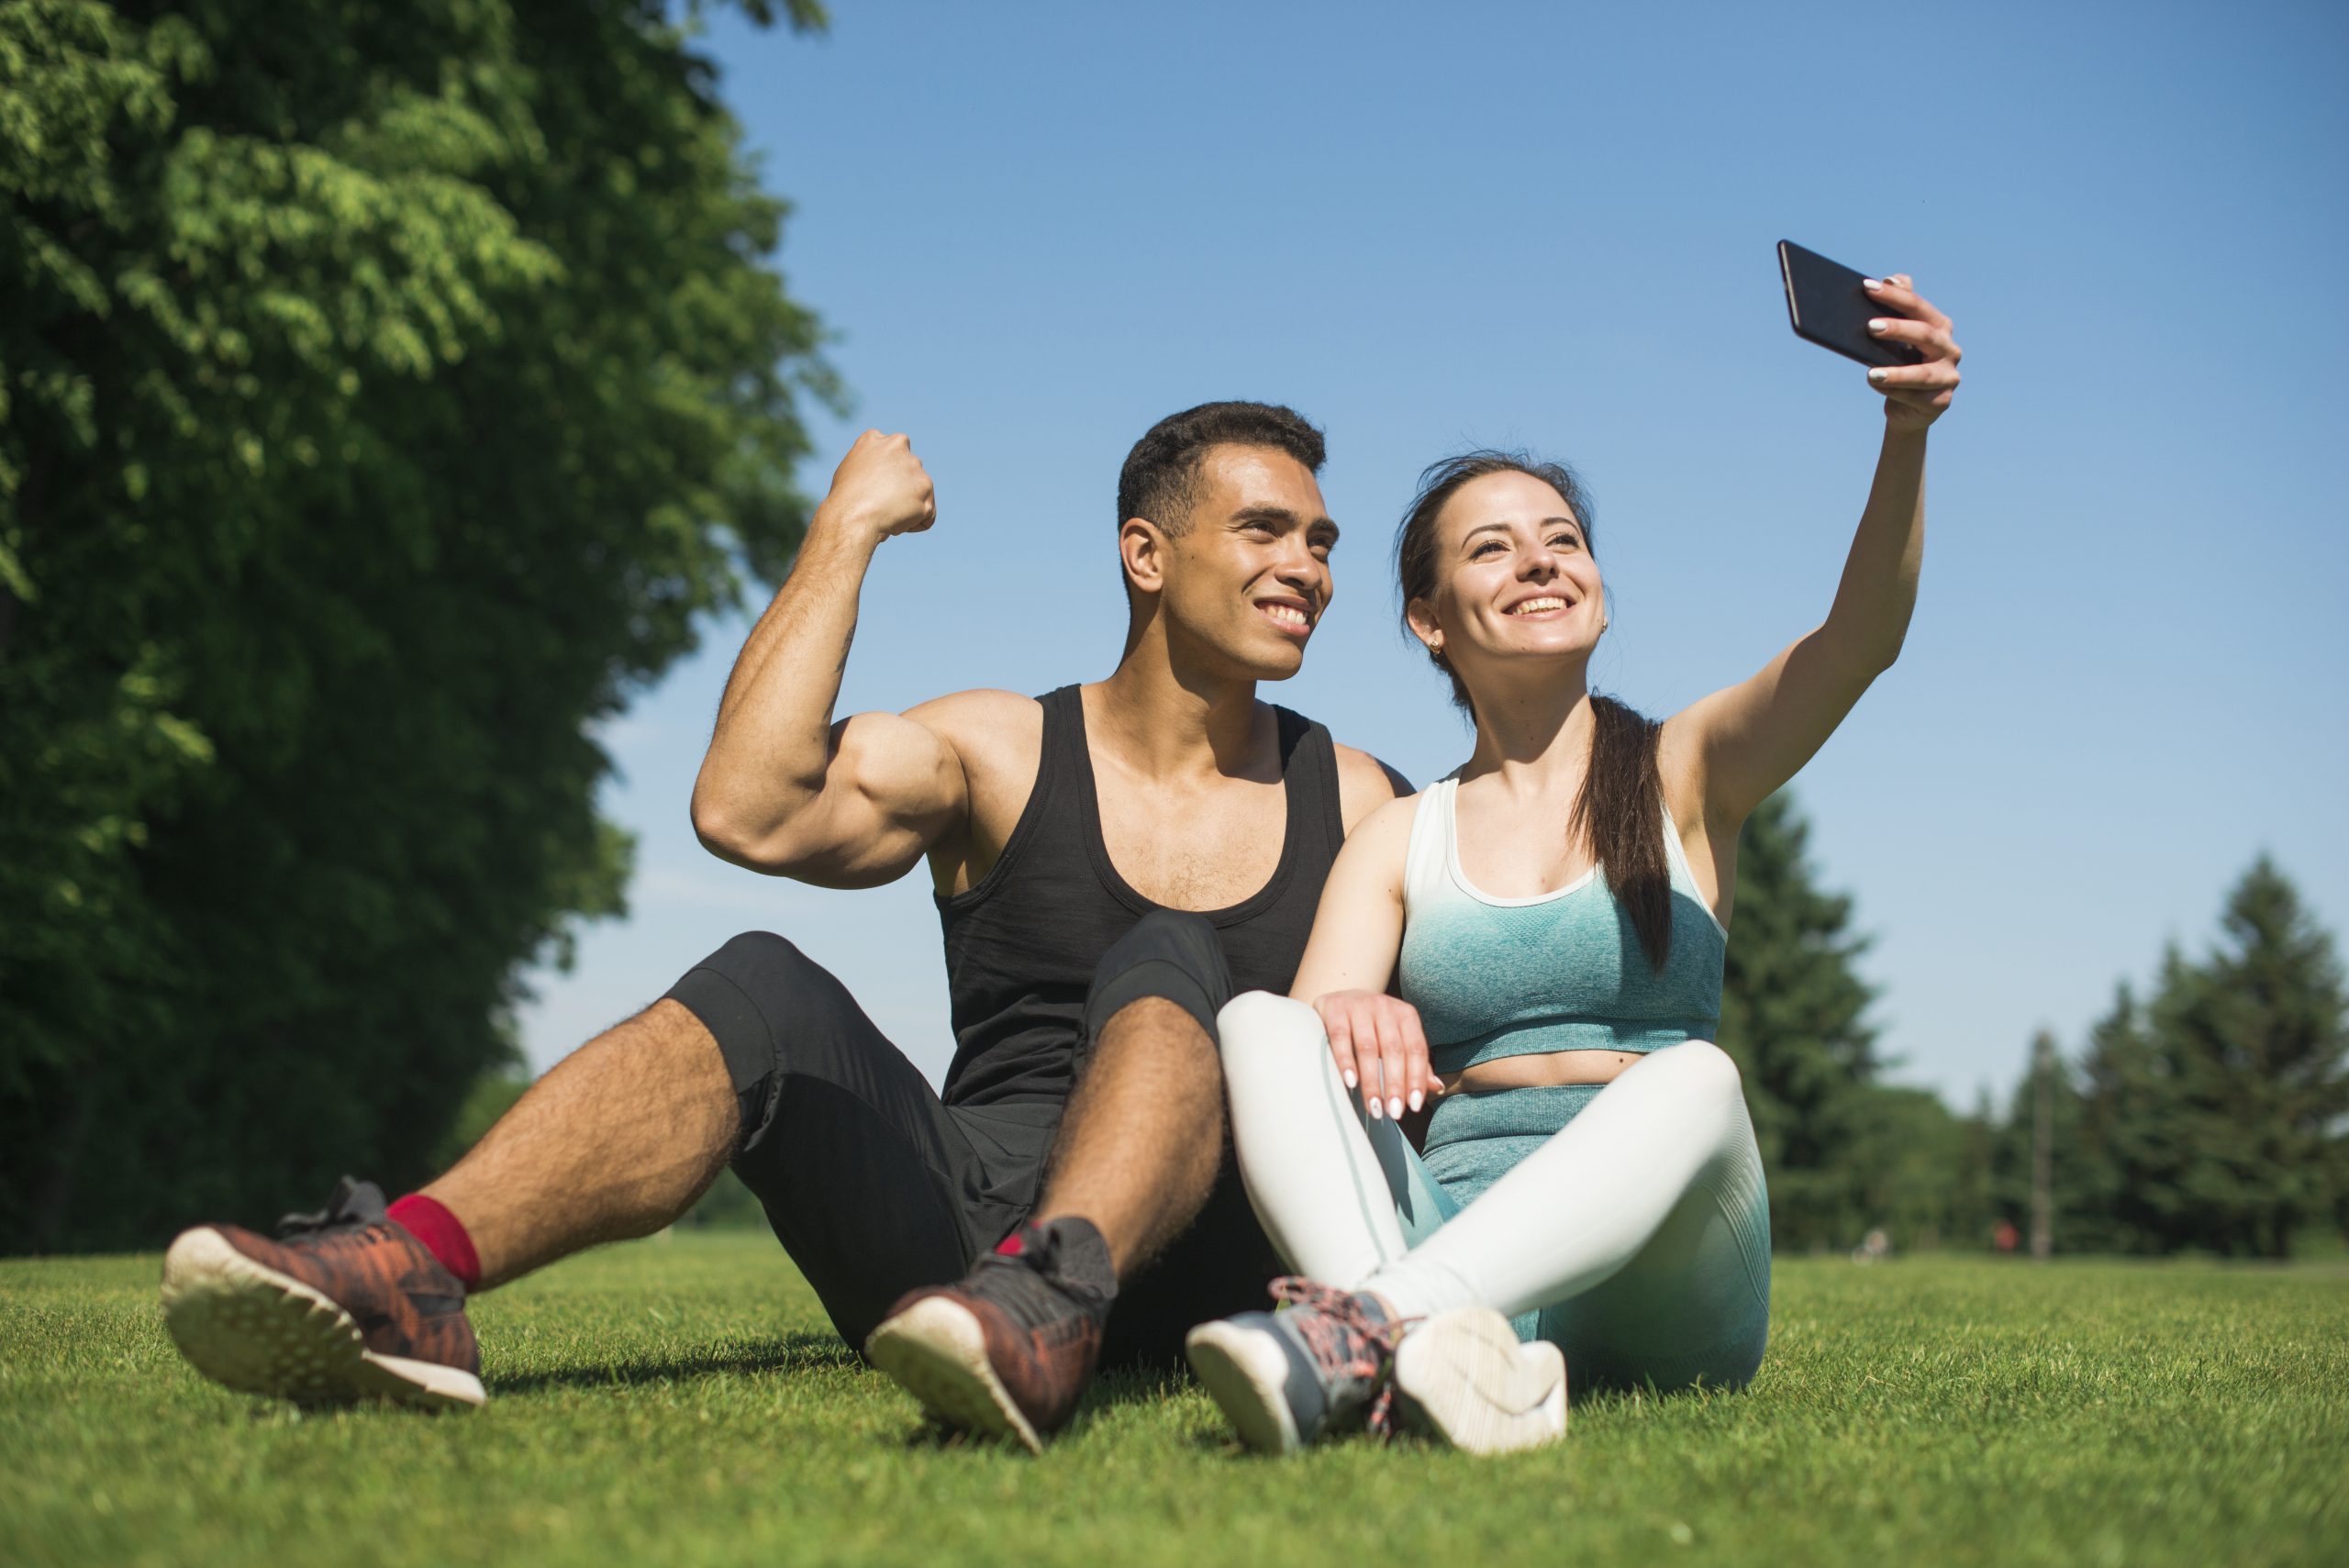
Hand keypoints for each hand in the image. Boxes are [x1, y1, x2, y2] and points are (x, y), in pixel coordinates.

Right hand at [815, 430, 935, 544]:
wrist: (853, 515)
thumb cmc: (845, 498)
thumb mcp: (852, 468)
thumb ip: (871, 464)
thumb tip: (882, 471)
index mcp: (876, 438)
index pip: (892, 455)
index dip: (886, 477)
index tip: (873, 487)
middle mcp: (899, 445)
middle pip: (908, 472)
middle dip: (901, 490)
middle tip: (880, 503)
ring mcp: (915, 465)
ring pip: (919, 493)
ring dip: (908, 507)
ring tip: (886, 513)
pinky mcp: (926, 488)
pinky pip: (927, 514)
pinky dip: (915, 523)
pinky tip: (896, 522)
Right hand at [1313, 990, 1437, 1121]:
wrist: (1338, 996)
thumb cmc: (1372, 1025)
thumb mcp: (1395, 1038)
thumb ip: (1414, 1063)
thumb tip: (1437, 1088)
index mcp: (1405, 1015)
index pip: (1416, 1049)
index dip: (1417, 1078)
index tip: (1414, 1106)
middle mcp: (1385, 1006)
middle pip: (1393, 1050)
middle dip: (1395, 1085)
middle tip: (1394, 1112)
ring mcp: (1359, 1005)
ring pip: (1368, 1048)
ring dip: (1372, 1081)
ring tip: (1374, 1107)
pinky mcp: (1334, 1008)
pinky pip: (1340, 1038)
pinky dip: (1346, 1062)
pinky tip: (1351, 1083)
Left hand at [1861, 275, 1961, 432]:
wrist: (1910, 407)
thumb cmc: (1903, 363)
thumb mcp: (1900, 335)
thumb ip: (1900, 305)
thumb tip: (1893, 278)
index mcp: (1939, 326)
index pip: (1917, 306)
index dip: (1894, 296)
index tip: (1867, 287)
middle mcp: (1949, 349)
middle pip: (1925, 334)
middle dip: (1898, 329)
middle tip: (1870, 327)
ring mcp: (1948, 376)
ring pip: (1923, 373)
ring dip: (1896, 373)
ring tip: (1871, 374)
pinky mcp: (1941, 401)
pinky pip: (1914, 397)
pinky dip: (1893, 392)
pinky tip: (1876, 385)